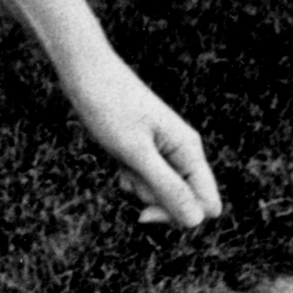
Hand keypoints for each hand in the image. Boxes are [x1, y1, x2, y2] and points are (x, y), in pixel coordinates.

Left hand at [62, 51, 222, 228]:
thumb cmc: (108, 105)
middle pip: (185, 202)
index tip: (145, 208)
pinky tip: (116, 160)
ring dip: (139, 186)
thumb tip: (196, 222)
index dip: (181, 216)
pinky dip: (130, 175)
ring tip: (121, 158)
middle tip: (128, 177)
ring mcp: (165, 150)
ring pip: (162, 191)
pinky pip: (146, 178)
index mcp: (189, 150)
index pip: (207, 205)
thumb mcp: (135, 151)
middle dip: (154, 200)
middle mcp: (183, 151)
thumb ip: (166, 186)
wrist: (84, 69)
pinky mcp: (147, 148)